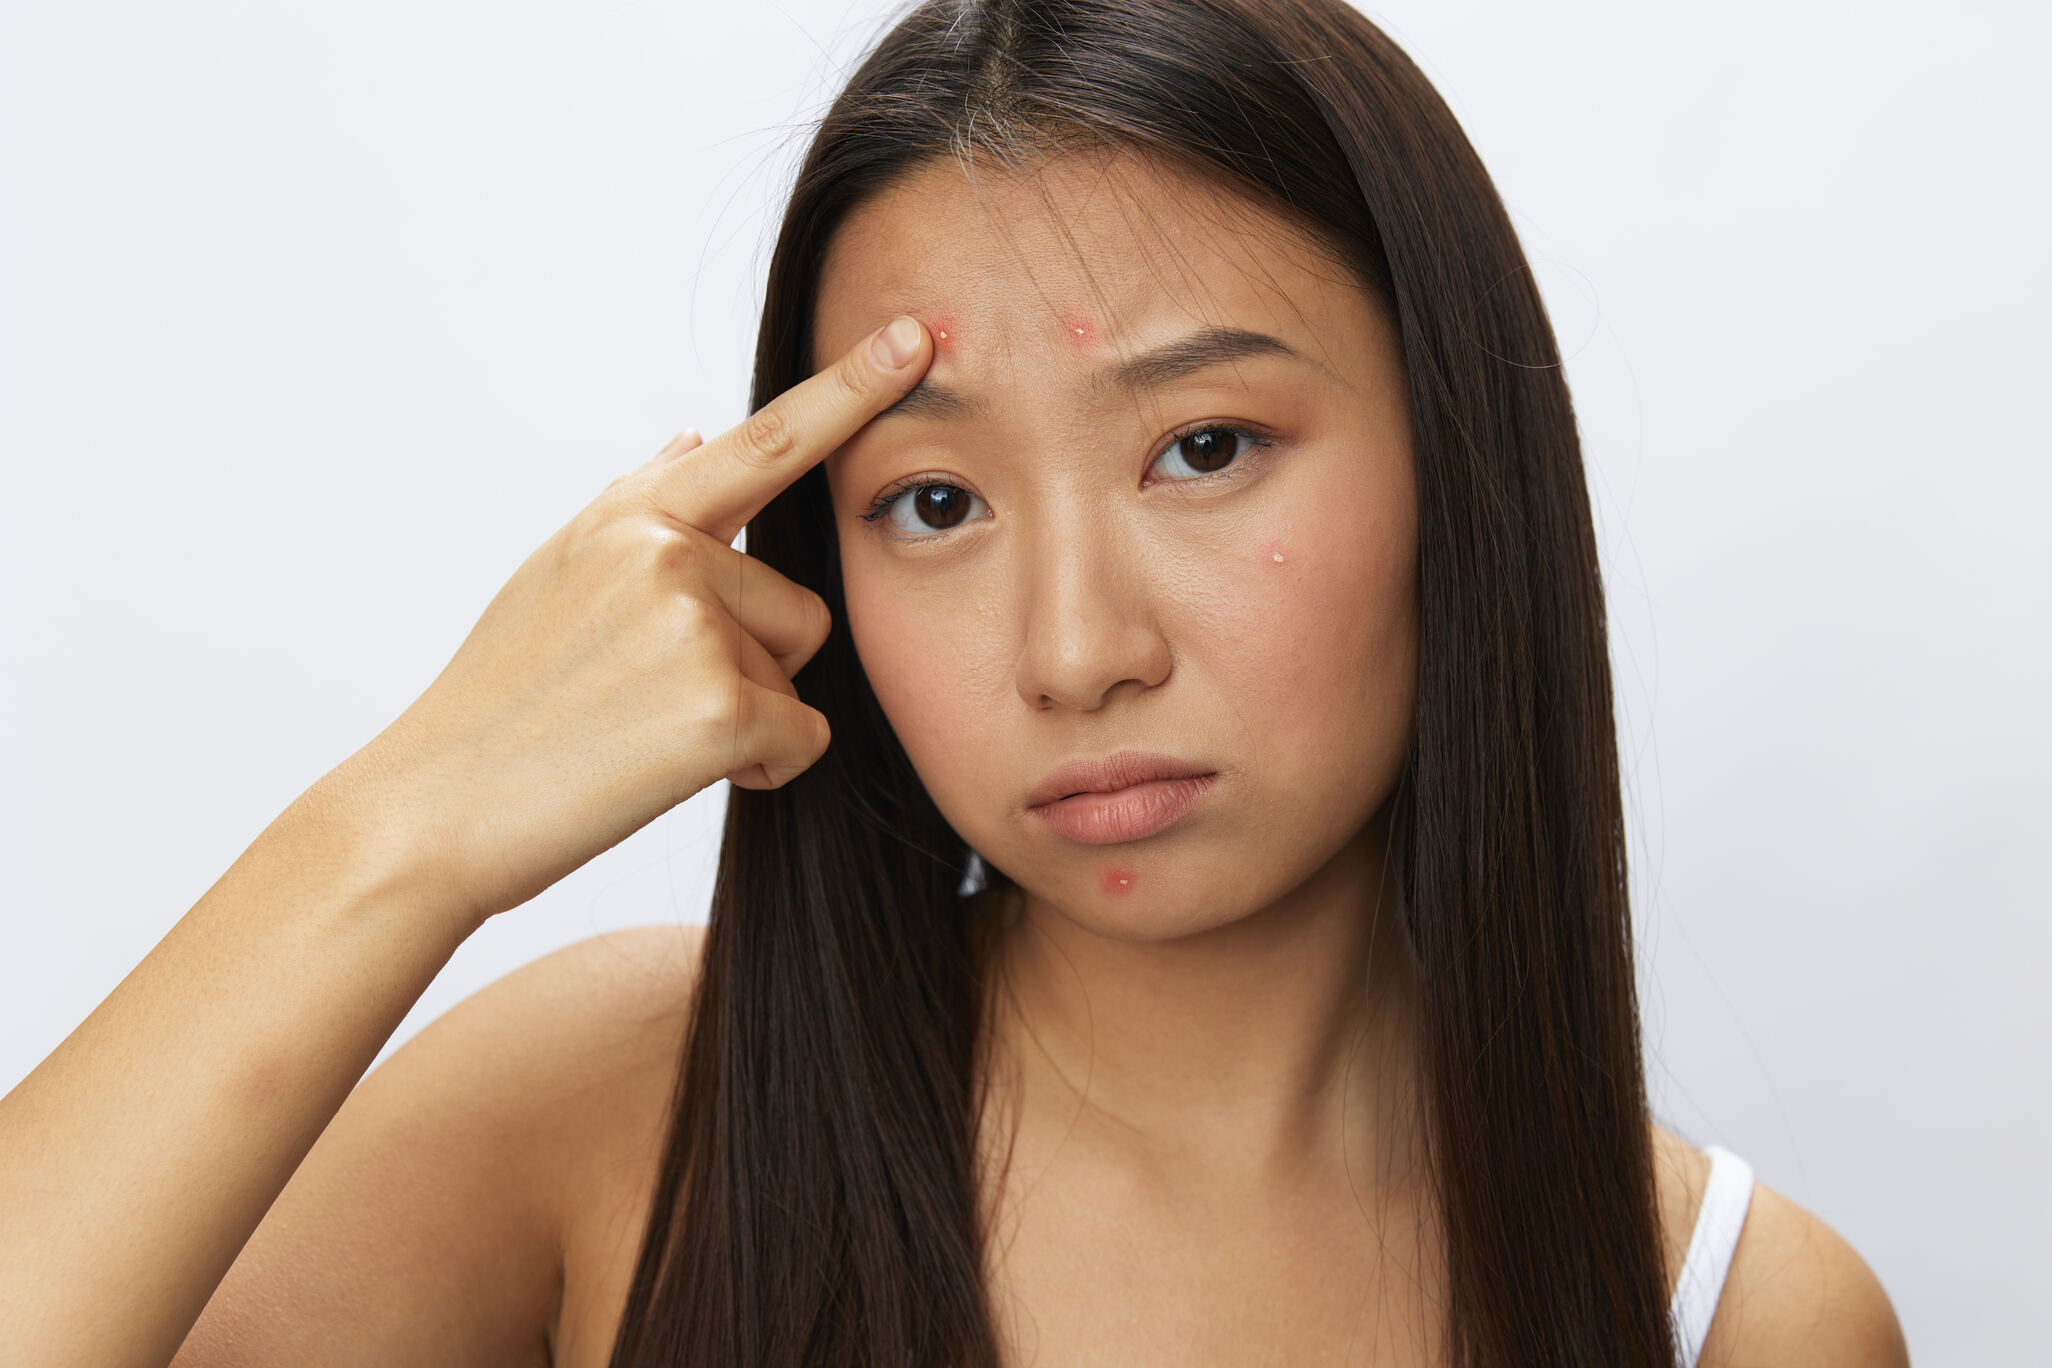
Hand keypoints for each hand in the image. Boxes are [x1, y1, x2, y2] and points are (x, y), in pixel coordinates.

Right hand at [332, 315, 931, 929]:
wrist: (436, 809)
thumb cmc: (503, 699)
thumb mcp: (556, 574)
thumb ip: (637, 504)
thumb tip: (696, 438)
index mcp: (633, 516)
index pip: (766, 442)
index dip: (850, 390)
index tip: (916, 335)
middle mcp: (669, 553)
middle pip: (801, 606)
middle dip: (752, 664)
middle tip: (647, 700)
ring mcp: (694, 626)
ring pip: (799, 671)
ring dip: (751, 716)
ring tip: (647, 733)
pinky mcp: (719, 708)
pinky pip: (803, 737)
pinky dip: (760, 768)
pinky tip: (669, 771)